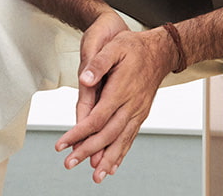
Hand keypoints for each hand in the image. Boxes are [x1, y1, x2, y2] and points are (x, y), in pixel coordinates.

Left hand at [69, 11, 128, 165]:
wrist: (159, 52)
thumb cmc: (134, 47)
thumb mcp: (114, 47)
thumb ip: (98, 63)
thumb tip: (84, 79)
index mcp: (121, 90)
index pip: (97, 118)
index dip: (79, 133)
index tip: (63, 143)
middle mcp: (131, 105)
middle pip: (107, 135)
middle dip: (88, 151)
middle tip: (70, 164)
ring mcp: (138, 112)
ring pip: (121, 141)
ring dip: (107, 160)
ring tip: (96, 176)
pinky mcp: (140, 115)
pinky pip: (130, 138)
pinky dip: (121, 153)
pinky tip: (113, 166)